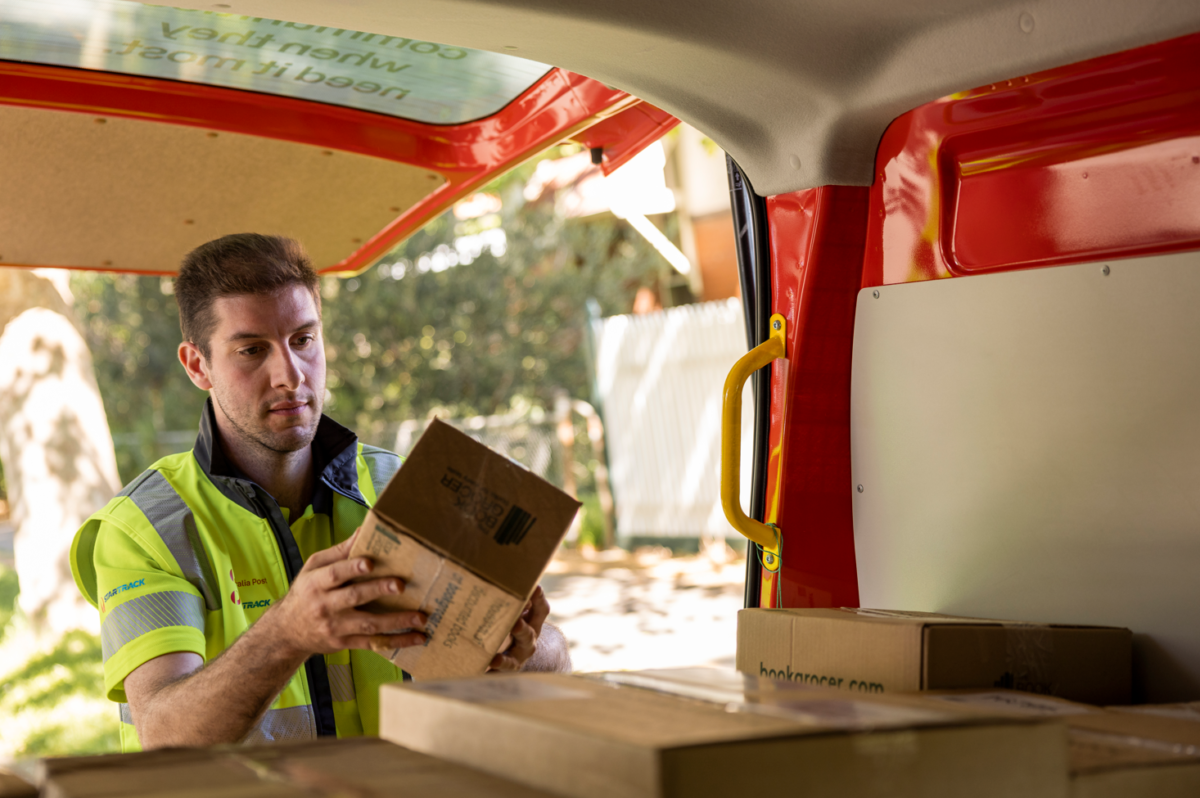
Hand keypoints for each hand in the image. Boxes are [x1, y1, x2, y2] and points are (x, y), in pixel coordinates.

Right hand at [266, 529, 426, 656]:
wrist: (288, 632)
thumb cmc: (306, 592)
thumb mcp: (313, 568)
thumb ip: (339, 552)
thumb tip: (363, 530)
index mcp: (317, 583)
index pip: (335, 574)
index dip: (352, 568)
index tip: (371, 562)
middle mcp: (325, 606)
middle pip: (354, 597)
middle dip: (378, 591)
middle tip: (400, 585)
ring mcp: (336, 627)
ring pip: (368, 624)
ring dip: (396, 621)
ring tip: (420, 617)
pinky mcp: (345, 643)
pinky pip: (373, 643)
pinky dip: (396, 641)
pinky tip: (416, 637)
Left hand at [488, 585, 549, 671]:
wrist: (514, 655)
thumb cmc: (511, 625)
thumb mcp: (516, 610)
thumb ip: (514, 598)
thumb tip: (503, 576)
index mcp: (532, 622)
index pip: (541, 609)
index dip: (538, 599)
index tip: (534, 588)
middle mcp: (527, 641)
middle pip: (528, 635)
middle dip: (521, 630)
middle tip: (515, 624)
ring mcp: (516, 659)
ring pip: (512, 661)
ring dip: (505, 660)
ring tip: (495, 659)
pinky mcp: (502, 673)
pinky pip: (496, 676)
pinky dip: (489, 676)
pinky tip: (481, 674)